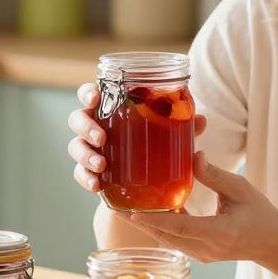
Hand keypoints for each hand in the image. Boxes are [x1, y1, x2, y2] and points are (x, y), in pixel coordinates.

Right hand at [67, 82, 206, 193]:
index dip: (88, 93)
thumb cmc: (155, 145)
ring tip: (101, 164)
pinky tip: (96, 185)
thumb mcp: (170, 135)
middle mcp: (96, 126)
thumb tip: (201, 121)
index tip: (95, 98)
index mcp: (111, 110)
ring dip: (85, 154)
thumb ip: (183, 126)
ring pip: (76, 147)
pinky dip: (85, 178)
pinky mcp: (90, 173)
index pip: (92, 94)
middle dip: (85, 126)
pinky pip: (80, 174)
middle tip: (101, 137)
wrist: (146, 182)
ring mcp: (90, 150)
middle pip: (77, 119)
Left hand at [128, 152, 277, 262]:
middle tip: (115, 205)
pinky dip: (159, 228)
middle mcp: (207, 248)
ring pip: (167, 241)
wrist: (272, 243)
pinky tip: (146, 213)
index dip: (155, 220)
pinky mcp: (199, 255)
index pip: (182, 228)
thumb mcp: (241, 189)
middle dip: (139, 222)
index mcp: (220, 232)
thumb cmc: (260, 213)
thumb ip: (215, 176)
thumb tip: (192, 155)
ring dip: (146, 225)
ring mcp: (202, 255)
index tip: (133, 212)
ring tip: (124, 207)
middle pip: (166, 237)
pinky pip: (174, 242)